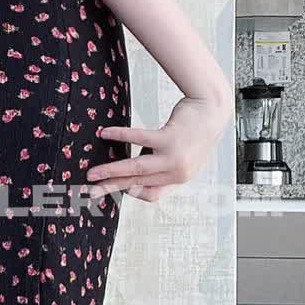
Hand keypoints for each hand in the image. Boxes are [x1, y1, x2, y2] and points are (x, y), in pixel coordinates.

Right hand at [86, 94, 231, 204]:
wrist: (213, 110)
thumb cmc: (195, 131)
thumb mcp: (183, 155)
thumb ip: (162, 165)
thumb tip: (134, 169)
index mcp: (180, 178)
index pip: (151, 195)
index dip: (132, 192)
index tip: (115, 187)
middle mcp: (177, 172)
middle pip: (138, 183)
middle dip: (111, 187)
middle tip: (91, 191)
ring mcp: (173, 156)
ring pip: (136, 168)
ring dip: (111, 171)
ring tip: (93, 172)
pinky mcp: (169, 138)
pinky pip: (138, 138)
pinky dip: (120, 136)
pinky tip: (105, 133)